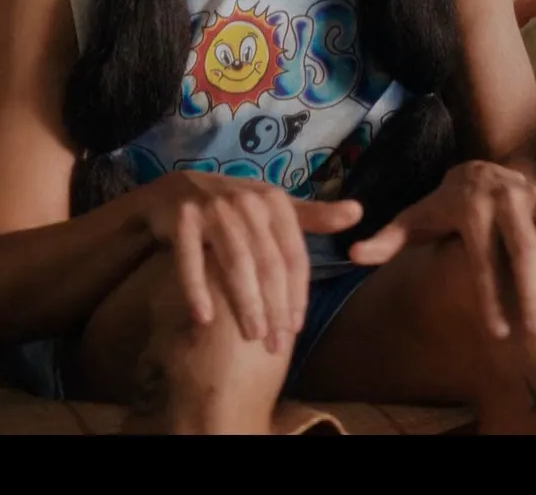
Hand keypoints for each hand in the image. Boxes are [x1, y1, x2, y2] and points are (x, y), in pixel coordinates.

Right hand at [143, 171, 364, 354]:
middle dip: (275, 308)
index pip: (294, 255)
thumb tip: (359, 213)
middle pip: (268, 263)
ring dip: (245, 302)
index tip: (295, 329)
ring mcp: (213, 209)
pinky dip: (196, 289)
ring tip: (252, 335)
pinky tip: (204, 318)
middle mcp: (246, 202)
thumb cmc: (234, 205)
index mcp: (274, 201)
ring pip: (235, 263)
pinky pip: (190, 259)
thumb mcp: (274, 206)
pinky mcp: (182, 218)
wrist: (176, 188)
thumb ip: (314, 216)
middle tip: (275, 345)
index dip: (297, 294)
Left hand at [348, 161, 535, 339]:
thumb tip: (351, 256)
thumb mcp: (415, 220)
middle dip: (531, 291)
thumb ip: (387, 241)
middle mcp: (508, 198)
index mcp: (471, 207)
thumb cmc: (446, 207)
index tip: (496, 333)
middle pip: (524, 248)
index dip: (489, 296)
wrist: (481, 167)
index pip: (481, 258)